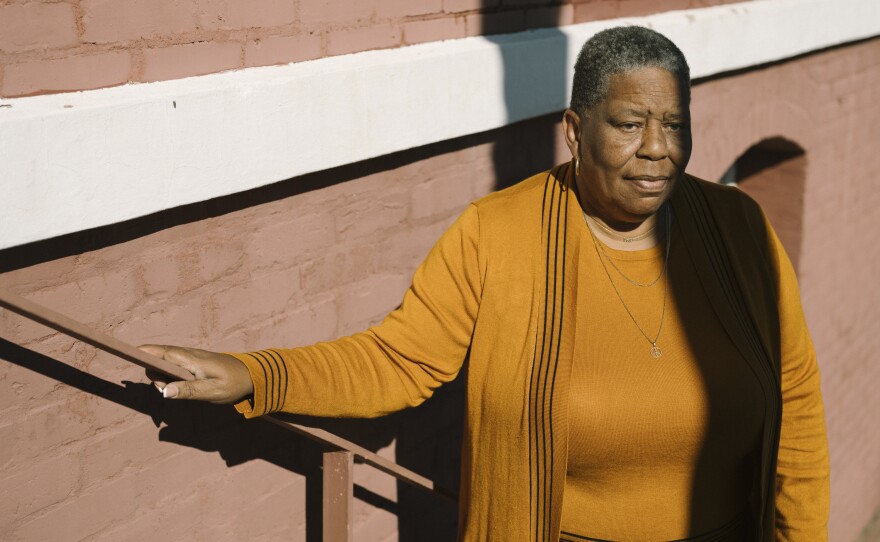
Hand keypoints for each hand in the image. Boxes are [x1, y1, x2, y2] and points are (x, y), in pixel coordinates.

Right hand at [138, 344, 253, 403]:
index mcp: (191, 359)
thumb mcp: (211, 391)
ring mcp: (191, 357)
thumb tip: (164, 391)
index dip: (144, 352)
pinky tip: (176, 386)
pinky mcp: (194, 362)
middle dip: (152, 371)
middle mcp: (189, 354)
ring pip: (166, 361)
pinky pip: (174, 365)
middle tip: (164, 389)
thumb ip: (188, 391)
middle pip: (159, 356)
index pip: (162, 352)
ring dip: (161, 375)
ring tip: (172, 390)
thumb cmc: (233, 384)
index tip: (128, 354)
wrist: (252, 375)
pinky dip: (169, 375)